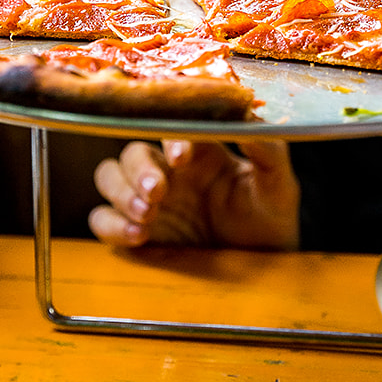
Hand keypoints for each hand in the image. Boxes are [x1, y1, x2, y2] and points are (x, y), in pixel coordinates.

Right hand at [89, 138, 299, 248]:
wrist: (264, 266)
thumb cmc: (270, 218)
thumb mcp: (279, 185)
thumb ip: (269, 151)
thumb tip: (250, 114)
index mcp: (199, 151)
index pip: (171, 129)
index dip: (171, 138)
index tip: (182, 157)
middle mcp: (168, 169)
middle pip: (132, 151)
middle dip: (139, 169)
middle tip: (157, 193)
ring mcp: (147, 200)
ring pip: (108, 176)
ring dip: (120, 191)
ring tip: (147, 214)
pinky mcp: (134, 230)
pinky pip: (102, 219)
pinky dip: (111, 224)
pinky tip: (138, 236)